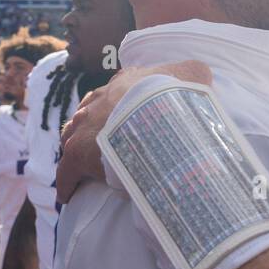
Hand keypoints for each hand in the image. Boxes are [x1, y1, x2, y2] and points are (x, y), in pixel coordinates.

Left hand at [57, 60, 212, 203]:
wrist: (154, 114)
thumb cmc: (174, 96)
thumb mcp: (191, 77)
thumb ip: (193, 74)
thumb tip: (201, 75)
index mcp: (125, 82)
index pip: (116, 91)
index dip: (119, 104)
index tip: (123, 117)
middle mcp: (100, 100)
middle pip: (90, 113)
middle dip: (93, 127)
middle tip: (103, 145)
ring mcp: (85, 124)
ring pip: (74, 136)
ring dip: (78, 148)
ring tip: (85, 166)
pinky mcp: (78, 151)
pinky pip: (67, 170)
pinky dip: (67, 180)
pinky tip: (68, 193)